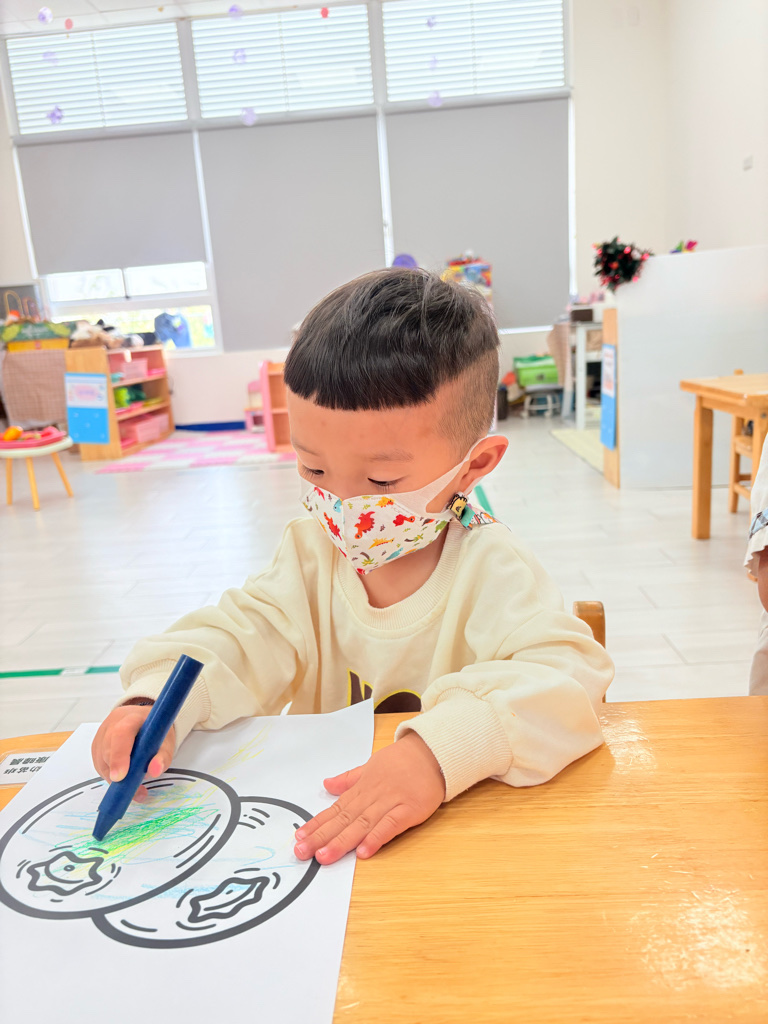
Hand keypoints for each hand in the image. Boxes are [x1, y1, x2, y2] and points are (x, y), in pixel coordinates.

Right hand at [91, 704, 174, 802]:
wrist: (145, 722)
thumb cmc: (155, 732)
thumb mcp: (166, 743)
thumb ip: (162, 757)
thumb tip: (155, 770)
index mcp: (132, 718)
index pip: (121, 734)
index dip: (119, 756)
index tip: (120, 777)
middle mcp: (112, 723)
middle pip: (108, 750)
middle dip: (119, 773)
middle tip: (136, 789)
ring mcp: (101, 734)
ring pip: (101, 761)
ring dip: (115, 777)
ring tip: (134, 782)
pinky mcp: (96, 746)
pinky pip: (99, 765)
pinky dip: (111, 774)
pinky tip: (124, 774)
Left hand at [294, 732, 444, 864]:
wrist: (433, 751)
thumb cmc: (403, 760)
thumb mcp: (371, 765)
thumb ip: (349, 778)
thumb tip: (326, 785)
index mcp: (363, 787)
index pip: (335, 808)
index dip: (317, 824)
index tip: (300, 837)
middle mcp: (372, 796)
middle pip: (344, 819)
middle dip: (322, 836)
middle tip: (302, 852)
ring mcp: (391, 803)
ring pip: (362, 824)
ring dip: (342, 841)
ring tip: (324, 856)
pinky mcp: (409, 810)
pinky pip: (391, 825)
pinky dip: (377, 838)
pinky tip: (363, 852)